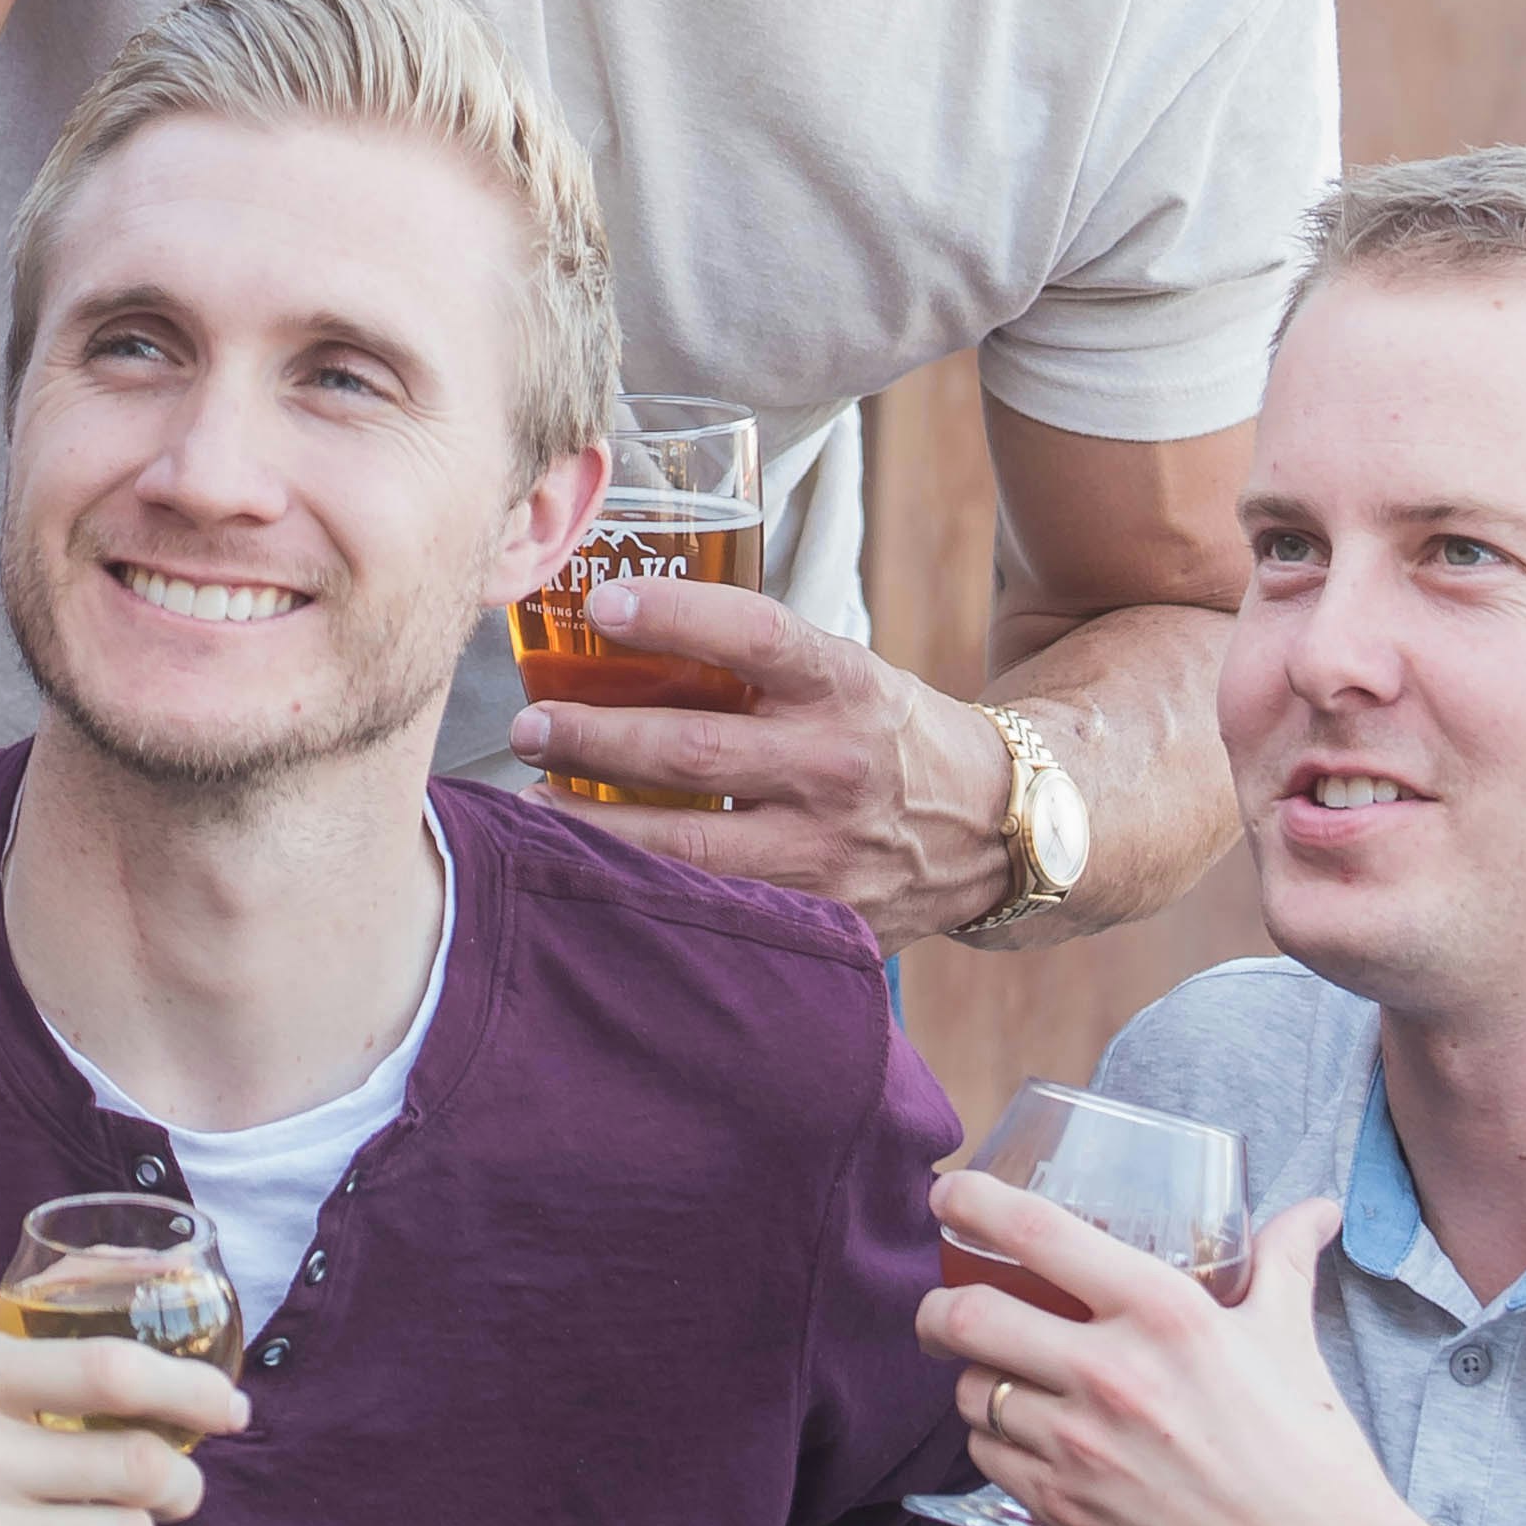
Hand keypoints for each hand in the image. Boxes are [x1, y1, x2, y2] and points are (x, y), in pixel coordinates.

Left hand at [509, 575, 1019, 935]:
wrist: (998, 829)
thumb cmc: (886, 736)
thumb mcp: (845, 675)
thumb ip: (755, 664)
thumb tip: (612, 628)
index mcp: (846, 686)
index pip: (757, 634)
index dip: (677, 614)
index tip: (602, 602)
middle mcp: (838, 767)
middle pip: (694, 751)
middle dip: (593, 738)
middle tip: (528, 728)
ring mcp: (829, 854)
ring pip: (688, 849)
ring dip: (594, 828)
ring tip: (531, 809)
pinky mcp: (822, 923)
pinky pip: (714, 915)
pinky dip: (642, 900)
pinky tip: (589, 883)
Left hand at [921, 1180, 1430, 1525]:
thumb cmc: (1311, 1457)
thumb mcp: (1290, 1340)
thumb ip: (1281, 1264)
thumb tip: (1314, 1210)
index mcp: (1165, 1312)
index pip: (1037, 1232)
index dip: (973, 1202)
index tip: (949, 1196)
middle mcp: (1111, 1372)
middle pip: (966, 1314)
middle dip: (937, 1308)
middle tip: (944, 1310)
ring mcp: (1081, 1449)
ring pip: (971, 1391)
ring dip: (972, 1381)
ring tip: (997, 1380)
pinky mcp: (1067, 1514)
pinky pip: (988, 1459)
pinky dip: (994, 1443)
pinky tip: (1024, 1441)